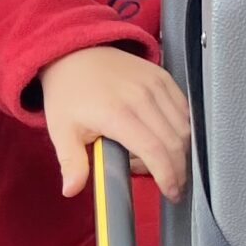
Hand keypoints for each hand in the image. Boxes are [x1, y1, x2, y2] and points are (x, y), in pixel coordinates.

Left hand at [39, 46, 189, 201]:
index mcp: (117, 113)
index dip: (167, 175)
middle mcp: (141, 97)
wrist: (75, 53)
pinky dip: (181, 130)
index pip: (154, 150)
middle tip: (173, 186)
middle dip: (179, 170)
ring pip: (183, 127)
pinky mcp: (163, 77)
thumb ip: (71, 162)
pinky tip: (167, 140)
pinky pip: (184, 110)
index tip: (171, 192)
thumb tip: (71, 189)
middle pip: (174, 142)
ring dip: (180, 151)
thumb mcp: (61, 130)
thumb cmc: (69, 92)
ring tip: (163, 163)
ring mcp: (155, 85)